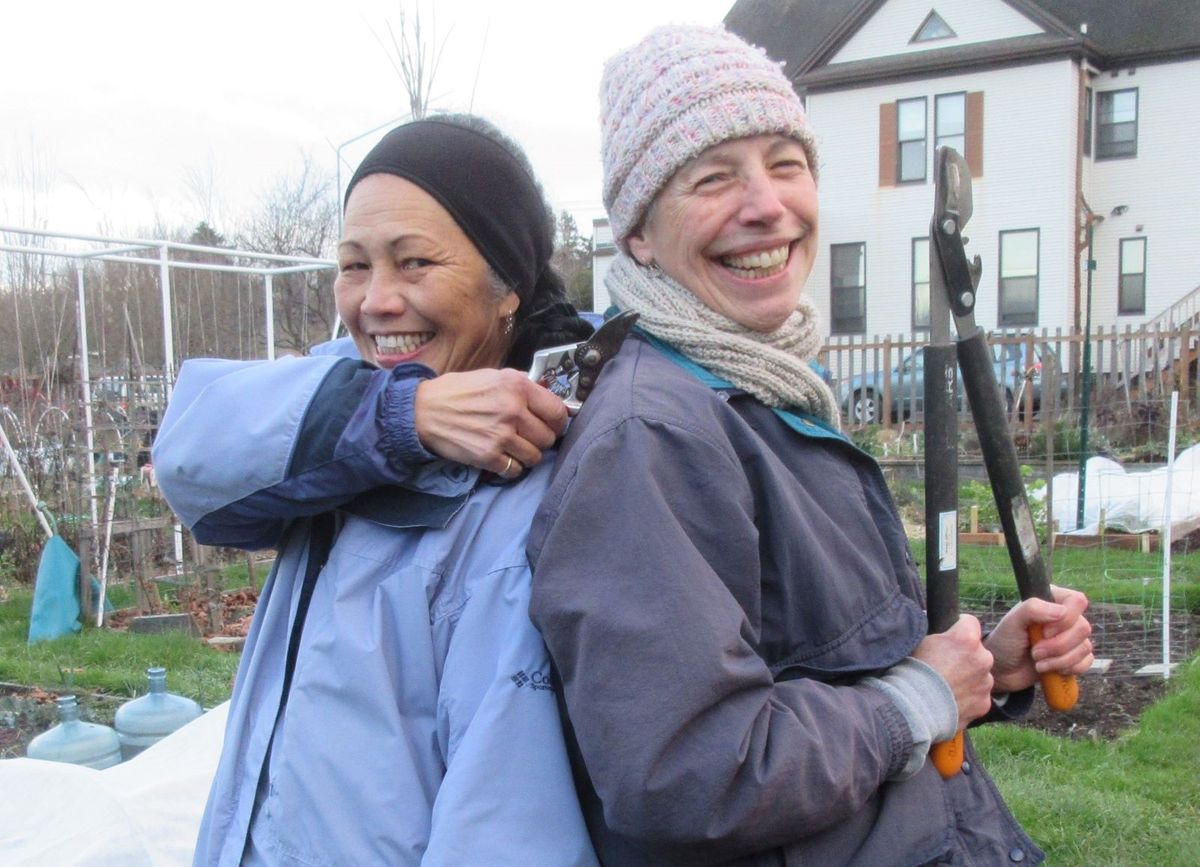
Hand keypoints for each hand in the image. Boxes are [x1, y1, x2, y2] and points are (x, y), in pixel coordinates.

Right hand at [413, 369, 568, 475]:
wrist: (425, 410)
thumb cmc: (459, 391)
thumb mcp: (493, 376)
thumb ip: (522, 385)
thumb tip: (547, 395)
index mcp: (517, 386)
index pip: (557, 411)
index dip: (557, 421)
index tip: (552, 425)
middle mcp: (513, 410)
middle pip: (548, 437)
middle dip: (541, 439)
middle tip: (528, 437)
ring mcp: (501, 435)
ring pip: (535, 456)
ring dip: (527, 455)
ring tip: (515, 448)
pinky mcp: (488, 456)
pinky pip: (516, 470)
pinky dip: (512, 467)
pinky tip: (502, 457)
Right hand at [913, 615, 993, 729]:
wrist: (914, 707)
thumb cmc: (913, 671)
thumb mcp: (921, 641)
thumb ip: (938, 634)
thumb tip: (931, 622)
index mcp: (966, 638)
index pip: (970, 621)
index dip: (958, 627)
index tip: (949, 636)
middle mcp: (982, 658)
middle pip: (978, 651)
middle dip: (966, 656)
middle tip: (945, 666)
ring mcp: (985, 682)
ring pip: (980, 674)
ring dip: (969, 678)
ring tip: (946, 687)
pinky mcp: (984, 703)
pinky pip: (979, 696)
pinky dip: (969, 698)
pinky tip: (951, 701)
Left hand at [985, 586, 1092, 693]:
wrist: (1003, 669)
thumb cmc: (1005, 641)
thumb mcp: (1012, 621)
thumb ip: (1033, 609)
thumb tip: (1062, 612)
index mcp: (1052, 600)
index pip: (1077, 601)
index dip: (1065, 620)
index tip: (1044, 632)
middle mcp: (1066, 617)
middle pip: (1083, 628)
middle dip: (1058, 646)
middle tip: (1035, 652)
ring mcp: (1072, 638)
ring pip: (1085, 647)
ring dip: (1060, 660)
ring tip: (1038, 662)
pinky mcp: (1075, 657)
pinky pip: (1087, 662)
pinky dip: (1069, 669)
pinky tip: (1050, 669)